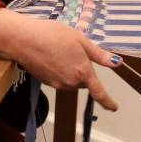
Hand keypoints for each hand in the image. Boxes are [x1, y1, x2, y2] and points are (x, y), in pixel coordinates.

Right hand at [0, 9, 121, 109]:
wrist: (23, 39)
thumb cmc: (52, 34)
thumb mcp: (80, 39)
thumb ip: (99, 55)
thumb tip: (117, 63)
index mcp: (82, 72)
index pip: (99, 92)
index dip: (107, 102)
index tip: (114, 107)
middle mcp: (71, 82)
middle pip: (84, 82)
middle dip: (83, 71)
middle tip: (74, 51)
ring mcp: (58, 84)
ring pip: (72, 81)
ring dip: (72, 71)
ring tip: (61, 51)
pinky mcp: (47, 83)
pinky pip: (60, 80)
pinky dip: (61, 71)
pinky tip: (52, 56)